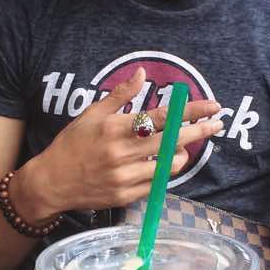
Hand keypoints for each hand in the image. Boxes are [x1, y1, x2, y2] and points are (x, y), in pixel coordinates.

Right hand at [13, 67, 222, 219]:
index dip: (190, 112)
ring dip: (181, 154)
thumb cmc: (72, 144)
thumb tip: (142, 73)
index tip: (211, 107)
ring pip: (168, 166)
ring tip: (183, 147)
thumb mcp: (91, 115)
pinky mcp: (126, 196)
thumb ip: (120, 95)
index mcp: (114, 129)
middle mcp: (121, 153)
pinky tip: (165, 164)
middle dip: (198, 132)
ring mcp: (125, 177)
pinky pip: (156, 184)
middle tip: (217, 124)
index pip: (161, 118)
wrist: (51, 183)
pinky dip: (164, 173)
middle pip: (172, 141)